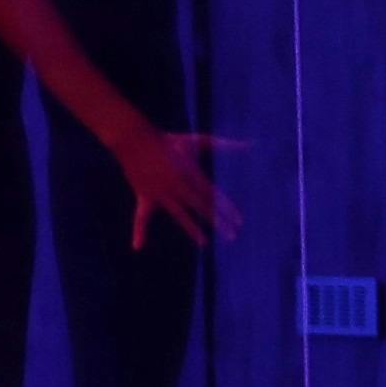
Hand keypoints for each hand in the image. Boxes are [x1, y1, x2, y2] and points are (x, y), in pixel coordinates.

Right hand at [101, 126, 234, 247]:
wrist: (135, 139)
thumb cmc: (169, 140)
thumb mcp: (197, 140)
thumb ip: (223, 144)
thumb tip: (251, 144)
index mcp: (190, 173)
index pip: (213, 195)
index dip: (227, 208)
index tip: (240, 221)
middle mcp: (176, 186)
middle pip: (201, 207)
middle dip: (218, 221)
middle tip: (232, 236)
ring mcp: (160, 194)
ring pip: (179, 215)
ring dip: (193, 229)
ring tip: (205, 243)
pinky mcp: (145, 197)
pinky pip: (141, 217)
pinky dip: (139, 231)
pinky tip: (137, 247)